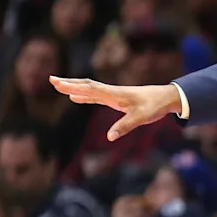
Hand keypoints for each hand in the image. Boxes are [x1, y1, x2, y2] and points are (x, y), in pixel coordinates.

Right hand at [50, 77, 181, 140]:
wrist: (166, 98)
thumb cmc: (154, 106)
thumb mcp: (141, 118)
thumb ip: (125, 126)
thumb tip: (109, 137)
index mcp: (114, 94)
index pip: (90, 89)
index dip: (73, 86)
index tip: (57, 83)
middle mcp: (111, 92)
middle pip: (86, 86)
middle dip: (68, 83)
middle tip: (51, 80)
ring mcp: (113, 95)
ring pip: (89, 90)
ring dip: (74, 88)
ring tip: (58, 85)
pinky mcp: (116, 99)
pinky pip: (96, 97)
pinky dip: (84, 96)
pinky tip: (75, 98)